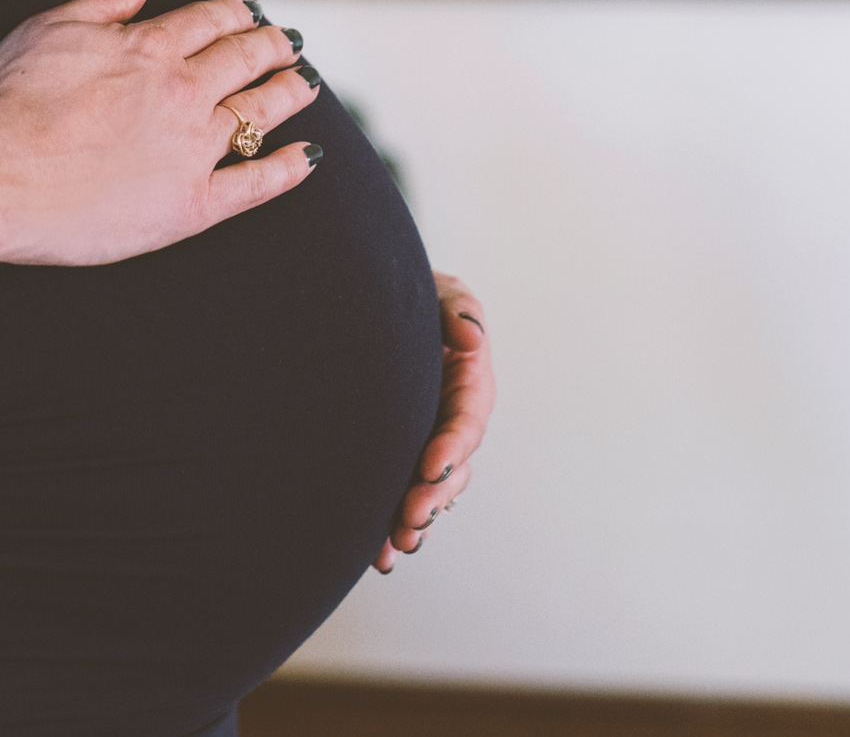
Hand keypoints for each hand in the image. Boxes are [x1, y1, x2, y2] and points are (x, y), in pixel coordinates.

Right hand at [0, 0, 319, 266]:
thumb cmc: (8, 101)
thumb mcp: (50, 27)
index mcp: (150, 49)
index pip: (210, 22)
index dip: (235, 13)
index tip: (249, 12)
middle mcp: (183, 93)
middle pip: (244, 61)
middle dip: (273, 47)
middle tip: (291, 43)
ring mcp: (192, 150)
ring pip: (259, 112)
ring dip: (289, 93)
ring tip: (307, 83)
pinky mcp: (191, 205)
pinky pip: (255, 184)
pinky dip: (286, 168)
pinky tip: (308, 157)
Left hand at [375, 271, 494, 571]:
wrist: (377, 306)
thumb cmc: (419, 297)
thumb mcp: (442, 294)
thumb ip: (458, 311)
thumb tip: (472, 340)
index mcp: (469, 386)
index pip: (466, 422)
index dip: (452, 446)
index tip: (430, 465)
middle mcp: (452, 422)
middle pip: (452, 469)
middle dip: (433, 497)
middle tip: (409, 519)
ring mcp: (427, 443)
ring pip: (430, 492)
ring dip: (417, 521)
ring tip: (397, 545)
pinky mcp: (400, 458)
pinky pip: (401, 496)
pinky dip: (391, 527)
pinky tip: (379, 555)